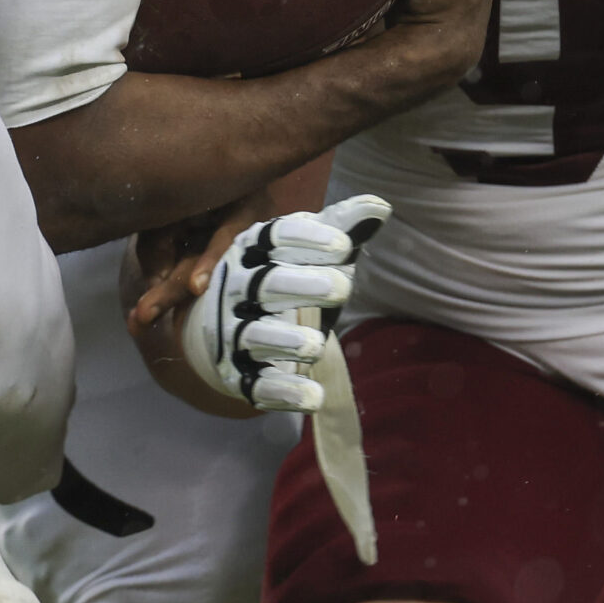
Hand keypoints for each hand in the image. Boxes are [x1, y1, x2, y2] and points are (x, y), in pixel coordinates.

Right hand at [173, 196, 386, 412]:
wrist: (223, 329)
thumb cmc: (278, 279)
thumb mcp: (305, 253)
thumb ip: (340, 230)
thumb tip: (380, 206)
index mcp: (251, 250)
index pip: (274, 237)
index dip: (306, 240)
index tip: (344, 246)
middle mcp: (237, 288)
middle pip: (263, 285)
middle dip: (299, 285)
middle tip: (342, 287)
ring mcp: (233, 332)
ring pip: (254, 335)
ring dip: (285, 340)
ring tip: (317, 345)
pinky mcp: (237, 373)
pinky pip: (257, 383)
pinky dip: (283, 391)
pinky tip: (313, 397)